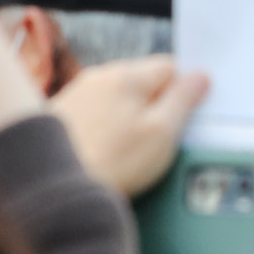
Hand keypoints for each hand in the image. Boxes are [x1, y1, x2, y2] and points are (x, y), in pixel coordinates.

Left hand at [50, 55, 210, 195]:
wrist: (52, 187)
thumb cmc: (112, 162)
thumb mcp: (161, 133)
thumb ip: (184, 101)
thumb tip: (200, 77)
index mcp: (126, 76)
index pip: (170, 66)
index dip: (187, 89)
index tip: (191, 113)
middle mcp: (98, 78)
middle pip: (143, 82)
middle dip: (158, 106)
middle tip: (163, 141)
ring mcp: (76, 96)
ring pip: (118, 100)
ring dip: (130, 119)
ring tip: (132, 154)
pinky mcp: (60, 117)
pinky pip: (95, 116)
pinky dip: (106, 131)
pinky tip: (107, 155)